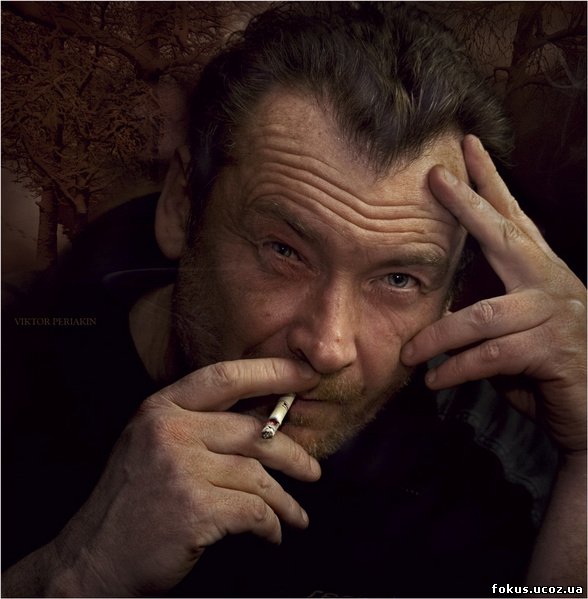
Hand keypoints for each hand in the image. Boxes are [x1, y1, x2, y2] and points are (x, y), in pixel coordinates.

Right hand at [46, 358, 320, 595]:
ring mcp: (181, 468)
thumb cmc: (132, 499)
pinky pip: (253, 510)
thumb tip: (263, 417)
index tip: (305, 374)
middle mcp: (171, 430)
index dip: (272, 371)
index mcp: (163, 408)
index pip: (226, 376)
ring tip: (296, 513)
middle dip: (293, 452)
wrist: (94, 555)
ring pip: (258, 474)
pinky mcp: (194, 507)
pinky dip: (271, 524)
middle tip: (313, 468)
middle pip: (253, 429)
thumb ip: (199, 424)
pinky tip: (274, 532)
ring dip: (285, 499)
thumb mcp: (154, 443)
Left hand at [401, 135, 586, 453]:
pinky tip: (434, 380)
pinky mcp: (554, 352)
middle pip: (506, 236)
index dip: (491, 183)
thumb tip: (439, 308)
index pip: (514, 220)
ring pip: (481, 316)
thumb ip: (487, 313)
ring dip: (437, 337)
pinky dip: (455, 369)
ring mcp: (556, 316)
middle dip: (468, 205)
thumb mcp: (516, 333)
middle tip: (437, 176)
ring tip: (408, 355)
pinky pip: (490, 356)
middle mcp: (552, 285)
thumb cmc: (549, 370)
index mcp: (541, 274)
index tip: (469, 147)